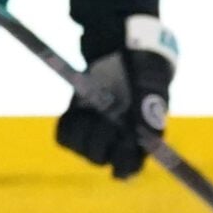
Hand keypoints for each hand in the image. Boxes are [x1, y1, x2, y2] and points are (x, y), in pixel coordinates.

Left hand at [56, 18, 176, 179]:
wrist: (120, 46)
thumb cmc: (143, 65)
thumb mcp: (149, 83)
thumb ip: (148, 110)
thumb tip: (148, 139)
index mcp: (140, 137)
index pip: (129, 167)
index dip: (122, 165)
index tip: (117, 148)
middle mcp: (117, 138)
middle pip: (100, 159)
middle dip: (99, 139)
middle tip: (106, 114)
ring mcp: (95, 130)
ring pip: (80, 148)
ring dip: (83, 128)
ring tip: (93, 105)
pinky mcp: (77, 119)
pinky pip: (64, 135)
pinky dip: (68, 121)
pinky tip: (78, 106)